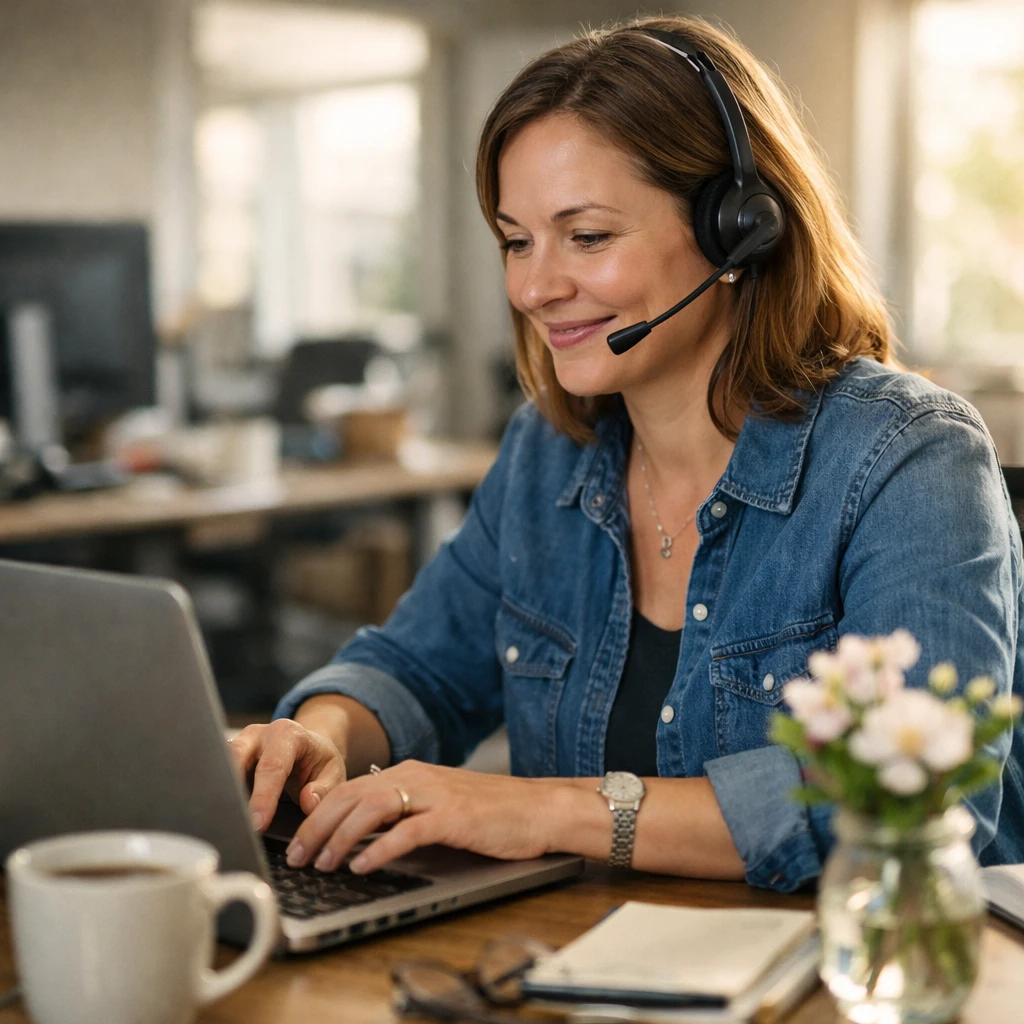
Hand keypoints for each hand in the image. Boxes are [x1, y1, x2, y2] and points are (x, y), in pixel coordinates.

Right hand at [229, 719, 347, 831]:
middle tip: (235, 827)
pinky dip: (218, 794)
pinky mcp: (227, 757)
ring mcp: (240, 743)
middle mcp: (259, 734)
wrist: (308, 748)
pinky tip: (221, 817)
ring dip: (221, 793)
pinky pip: (217, 774)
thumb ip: (325, 789)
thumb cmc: (319, 761)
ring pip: (220, 765)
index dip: (263, 797)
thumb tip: (308, 803)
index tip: (258, 824)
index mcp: (287, 734)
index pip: (272, 767)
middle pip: (236, 759)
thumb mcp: (333, 772)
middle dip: (233, 793)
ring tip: (225, 824)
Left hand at [284, 762, 570, 873]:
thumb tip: (361, 832)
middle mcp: (418, 777)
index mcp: (411, 772)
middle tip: (297, 856)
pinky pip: (408, 831)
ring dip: (341, 837)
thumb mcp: (439, 804)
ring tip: (323, 863)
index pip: (351, 788)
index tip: (299, 841)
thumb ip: (404, 811)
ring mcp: (436, 795)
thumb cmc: (492, 812)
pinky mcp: (454, 816)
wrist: (540, 807)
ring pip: (372, 809)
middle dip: (318, 827)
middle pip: (352, 796)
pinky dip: (380, 848)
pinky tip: (363, 865)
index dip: (319, 814)